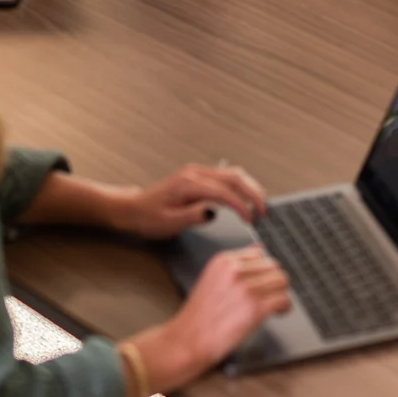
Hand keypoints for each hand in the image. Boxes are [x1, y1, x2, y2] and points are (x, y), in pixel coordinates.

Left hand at [106, 163, 268, 239]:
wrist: (133, 209)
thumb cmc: (148, 217)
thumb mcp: (168, 223)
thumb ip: (192, 216)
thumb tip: (213, 212)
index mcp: (189, 184)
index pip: (223, 192)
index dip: (240, 205)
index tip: (250, 218)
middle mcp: (195, 174)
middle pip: (233, 176)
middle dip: (252, 191)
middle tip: (264, 209)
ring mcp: (197, 173)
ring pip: (232, 173)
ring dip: (248, 187)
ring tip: (259, 204)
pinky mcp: (199, 177)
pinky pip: (225, 177)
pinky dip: (240, 186)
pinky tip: (245, 197)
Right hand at [130, 247, 290, 392]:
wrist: (187, 341)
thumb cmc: (198, 316)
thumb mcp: (212, 279)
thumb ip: (236, 265)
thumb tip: (260, 251)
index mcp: (224, 261)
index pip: (260, 254)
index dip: (264, 271)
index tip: (262, 282)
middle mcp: (236, 270)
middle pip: (274, 267)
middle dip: (274, 282)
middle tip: (269, 296)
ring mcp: (246, 289)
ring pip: (282, 281)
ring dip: (280, 294)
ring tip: (272, 305)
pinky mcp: (255, 308)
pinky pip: (284, 300)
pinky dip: (284, 307)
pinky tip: (276, 313)